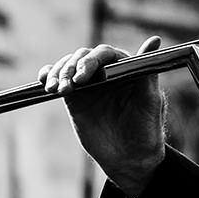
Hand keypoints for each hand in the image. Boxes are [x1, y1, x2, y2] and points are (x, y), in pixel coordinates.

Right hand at [37, 35, 166, 195]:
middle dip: (70, 68)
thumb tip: (154, 40)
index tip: (82, 78)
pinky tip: (45, 80)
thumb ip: (147, 72)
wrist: (129, 157)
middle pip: (82, 57)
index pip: (104, 54)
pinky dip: (49, 75)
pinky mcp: (74, 98)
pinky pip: (58, 80)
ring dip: (58, 73)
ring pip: (67, 67)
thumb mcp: (150, 100)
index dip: (90, 61)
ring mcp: (88, 84)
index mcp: (124, 67)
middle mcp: (104, 71)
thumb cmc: (146, 128)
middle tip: (67, 87)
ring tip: (54, 89)